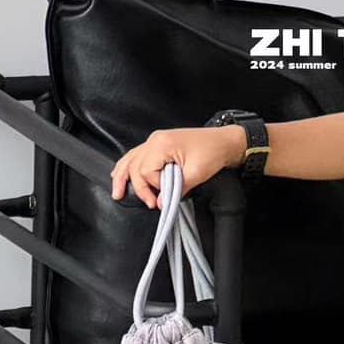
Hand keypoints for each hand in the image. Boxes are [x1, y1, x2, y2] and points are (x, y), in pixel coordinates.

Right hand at [110, 125, 246, 207]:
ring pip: (131, 159)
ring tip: (117, 192)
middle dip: (139, 187)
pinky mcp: (160, 145)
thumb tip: (162, 202)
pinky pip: (137, 155)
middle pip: (135, 166)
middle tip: (150, 203)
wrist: (225, 142)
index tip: (164, 196)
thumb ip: (178, 189)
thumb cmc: (214, 151)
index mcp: (162, 144)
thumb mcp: (197, 173)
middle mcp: (156, 140)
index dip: (154, 187)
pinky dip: (128, 165)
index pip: (145, 171)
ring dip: (122, 176)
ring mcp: (156, 141)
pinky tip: (120, 174)